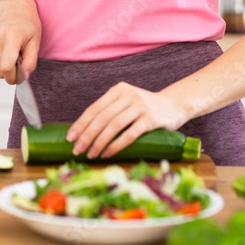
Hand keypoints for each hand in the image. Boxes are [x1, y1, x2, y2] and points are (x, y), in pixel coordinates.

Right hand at [0, 0, 40, 84]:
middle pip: (0, 71)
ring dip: (6, 65)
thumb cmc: (28, 23)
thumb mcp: (36, 41)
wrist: (12, 6)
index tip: (21, 75)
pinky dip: (1, 59)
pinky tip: (6, 47)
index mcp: (11, 38)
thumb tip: (24, 77)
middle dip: (11, 73)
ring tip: (14, 50)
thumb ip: (31, 61)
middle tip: (21, 61)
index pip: (6, 67)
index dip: (13, 77)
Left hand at [65, 82, 186, 159]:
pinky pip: (129, 134)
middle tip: (77, 150)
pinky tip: (108, 153)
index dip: (81, 124)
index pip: (95, 108)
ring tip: (91, 155)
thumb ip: (111, 110)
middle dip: (87, 136)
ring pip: (114, 126)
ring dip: (99, 142)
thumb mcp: (127, 102)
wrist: (175, 105)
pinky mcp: (151, 119)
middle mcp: (128, 95)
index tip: (70, 138)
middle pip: (102, 117)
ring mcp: (140, 106)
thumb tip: (85, 132)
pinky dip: (116, 145)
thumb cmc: (146, 108)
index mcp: (118, 90)